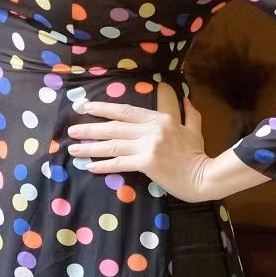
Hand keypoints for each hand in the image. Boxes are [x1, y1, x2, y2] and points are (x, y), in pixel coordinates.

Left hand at [67, 85, 212, 201]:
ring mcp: (148, 146)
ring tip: (73, 150)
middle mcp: (151, 129)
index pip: (125, 111)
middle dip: (90, 128)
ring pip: (113, 144)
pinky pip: (120, 163)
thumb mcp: (194, 129)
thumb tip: (187, 100)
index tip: (86, 107)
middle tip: (71, 130)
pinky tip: (90, 167)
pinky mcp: (147, 163)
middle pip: (114, 127)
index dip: (103, 108)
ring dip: (90, 147)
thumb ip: (189, 114)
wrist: (204, 176)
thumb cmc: (198, 154)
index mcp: (159, 119)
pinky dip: (104, 165)